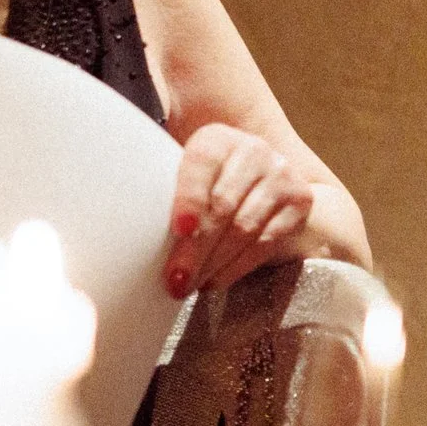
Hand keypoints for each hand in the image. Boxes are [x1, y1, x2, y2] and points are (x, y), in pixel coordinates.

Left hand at [165, 123, 314, 296]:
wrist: (257, 174)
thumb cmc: (202, 181)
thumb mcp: (181, 171)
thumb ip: (162, 190)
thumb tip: (126, 235)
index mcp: (216, 139)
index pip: (200, 168)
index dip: (190, 200)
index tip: (179, 230)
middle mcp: (254, 151)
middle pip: (223, 206)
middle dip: (196, 249)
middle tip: (175, 280)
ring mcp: (281, 175)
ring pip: (245, 228)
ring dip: (214, 264)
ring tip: (190, 286)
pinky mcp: (300, 201)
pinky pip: (266, 242)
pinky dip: (238, 266)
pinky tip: (215, 280)